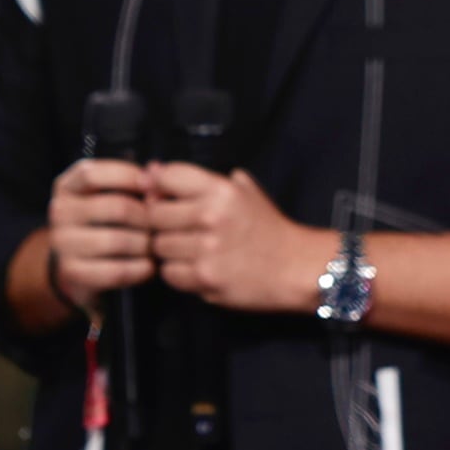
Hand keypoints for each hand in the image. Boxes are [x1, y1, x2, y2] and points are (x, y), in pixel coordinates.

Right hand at [44, 158, 154, 307]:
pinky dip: (139, 269)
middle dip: (147, 217)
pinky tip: (149, 267)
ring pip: (117, 240)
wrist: (81, 267)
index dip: (127, 177)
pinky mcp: (71, 272)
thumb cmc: (105, 222)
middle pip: (115, 207)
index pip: (93, 174)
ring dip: (145, 245)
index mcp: (67, 186)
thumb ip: (134, 183)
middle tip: (163, 225)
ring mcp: (62, 243)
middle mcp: (60, 211)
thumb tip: (156, 171)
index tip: (152, 187)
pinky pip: (114, 271)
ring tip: (157, 248)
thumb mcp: (113, 195)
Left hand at [146, 164, 329, 314]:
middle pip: (154, 214)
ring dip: (168, 249)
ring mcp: (207, 249)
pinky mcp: (205, 278)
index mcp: (221, 190)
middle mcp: (211, 216)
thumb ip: (202, 179)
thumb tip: (153, 170)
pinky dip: (177, 272)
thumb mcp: (244, 190)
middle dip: (159, 222)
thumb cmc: (267, 227)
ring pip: (158, 246)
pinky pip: (169, 273)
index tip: (158, 194)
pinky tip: (193, 268)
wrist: (295, 267)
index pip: (168, 177)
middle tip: (173, 228)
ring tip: (186, 250)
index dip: (156, 185)